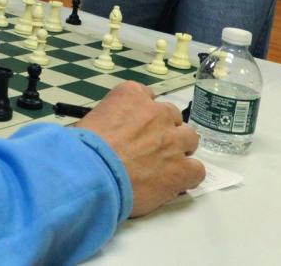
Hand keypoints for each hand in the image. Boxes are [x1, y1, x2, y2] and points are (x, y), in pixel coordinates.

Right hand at [75, 82, 203, 216]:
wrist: (92, 174)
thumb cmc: (83, 148)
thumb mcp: (89, 121)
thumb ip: (108, 120)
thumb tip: (108, 134)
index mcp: (131, 96)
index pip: (147, 96)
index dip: (142, 115)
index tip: (135, 128)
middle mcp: (157, 112)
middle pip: (171, 116)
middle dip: (162, 130)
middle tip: (147, 148)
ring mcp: (173, 140)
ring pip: (190, 138)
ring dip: (179, 149)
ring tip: (162, 166)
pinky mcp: (181, 168)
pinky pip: (197, 169)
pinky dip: (187, 176)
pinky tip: (173, 184)